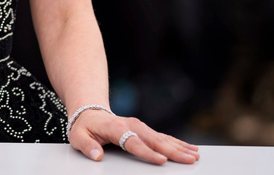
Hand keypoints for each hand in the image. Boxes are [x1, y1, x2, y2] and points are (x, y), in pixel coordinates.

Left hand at [70, 110, 199, 164]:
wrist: (90, 113)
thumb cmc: (84, 127)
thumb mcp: (78, 137)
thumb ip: (86, 146)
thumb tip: (97, 156)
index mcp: (115, 127)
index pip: (133, 142)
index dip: (148, 152)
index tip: (161, 161)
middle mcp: (131, 125)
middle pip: (154, 140)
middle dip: (173, 151)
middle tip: (189, 160)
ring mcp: (139, 126)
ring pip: (162, 138)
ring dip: (180, 147)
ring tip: (195, 156)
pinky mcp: (145, 130)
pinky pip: (163, 137)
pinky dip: (177, 143)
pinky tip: (190, 149)